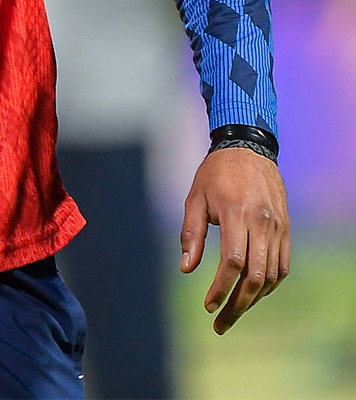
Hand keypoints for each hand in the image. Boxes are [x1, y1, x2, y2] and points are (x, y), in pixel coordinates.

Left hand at [179, 146, 289, 333]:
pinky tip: (252, 293)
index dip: (220, 289)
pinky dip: (269, 284)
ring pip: (271, 275)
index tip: (207, 306)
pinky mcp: (286, 229)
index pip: (233, 262)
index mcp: (236, 213)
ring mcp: (278, 227)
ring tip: (233, 312)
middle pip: (255, 277)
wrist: (249, 149)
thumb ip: (191, 233)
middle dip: (238, 305)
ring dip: (253, 299)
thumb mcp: (195, 197)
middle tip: (220, 324)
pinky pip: (282, 265)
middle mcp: (262, 223)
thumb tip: (186, 269)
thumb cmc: (215, 174)